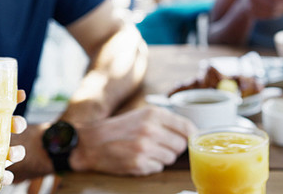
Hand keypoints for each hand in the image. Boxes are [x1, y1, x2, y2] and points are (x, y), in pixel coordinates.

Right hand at [69, 106, 194, 175]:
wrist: (91, 143)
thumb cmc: (119, 129)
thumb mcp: (142, 115)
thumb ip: (166, 121)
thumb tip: (191, 133)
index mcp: (153, 114)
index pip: (187, 127)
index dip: (190, 136)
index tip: (188, 139)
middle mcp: (151, 129)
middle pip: (181, 145)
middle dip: (173, 147)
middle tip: (159, 145)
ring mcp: (145, 148)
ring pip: (171, 158)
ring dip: (162, 157)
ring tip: (146, 150)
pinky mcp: (139, 164)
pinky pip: (158, 168)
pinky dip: (151, 166)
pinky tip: (139, 158)